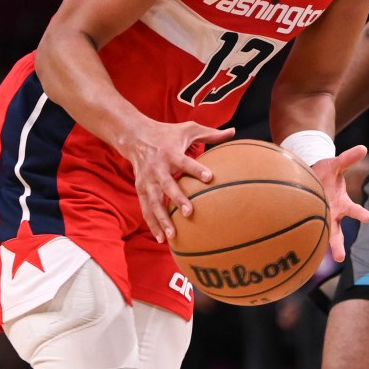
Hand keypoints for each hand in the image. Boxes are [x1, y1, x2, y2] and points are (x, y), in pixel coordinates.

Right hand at [121, 120, 235, 243]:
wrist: (136, 136)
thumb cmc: (167, 133)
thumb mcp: (188, 129)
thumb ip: (210, 133)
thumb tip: (233, 131)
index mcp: (170, 153)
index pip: (184, 162)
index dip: (196, 169)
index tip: (209, 177)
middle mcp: (157, 168)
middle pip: (167, 185)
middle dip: (177, 199)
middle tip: (189, 213)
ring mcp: (147, 180)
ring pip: (153, 202)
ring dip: (162, 219)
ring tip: (172, 235)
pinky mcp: (140, 189)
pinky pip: (146, 209)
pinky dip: (152, 224)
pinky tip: (161, 238)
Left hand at [312, 145, 368, 261]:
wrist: (311, 175)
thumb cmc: (326, 171)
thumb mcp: (336, 164)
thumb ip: (348, 158)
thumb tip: (364, 147)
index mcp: (342, 203)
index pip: (354, 210)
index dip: (360, 213)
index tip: (367, 218)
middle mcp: (332, 215)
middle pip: (336, 233)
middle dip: (337, 245)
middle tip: (339, 257)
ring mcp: (320, 219)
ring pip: (320, 237)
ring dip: (317, 248)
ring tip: (315, 262)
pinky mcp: (307, 219)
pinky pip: (305, 230)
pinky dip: (301, 238)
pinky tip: (295, 251)